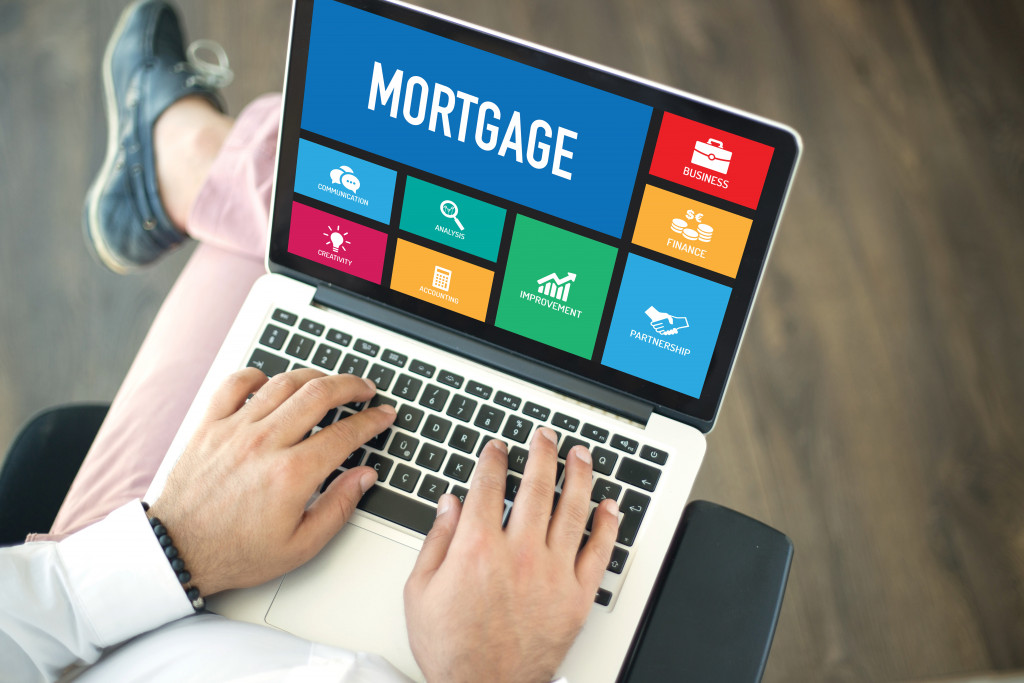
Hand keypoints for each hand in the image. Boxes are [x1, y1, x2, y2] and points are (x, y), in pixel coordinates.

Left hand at [148, 367, 394, 595]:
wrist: (177, 552)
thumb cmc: (235, 553)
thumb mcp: (300, 545)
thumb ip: (339, 507)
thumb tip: (364, 476)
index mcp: (291, 474)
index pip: (346, 433)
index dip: (372, 420)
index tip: (383, 415)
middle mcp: (265, 443)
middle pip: (320, 393)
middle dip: (352, 386)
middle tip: (365, 389)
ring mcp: (235, 430)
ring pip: (283, 382)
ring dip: (315, 376)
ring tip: (329, 382)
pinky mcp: (209, 426)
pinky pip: (235, 384)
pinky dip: (257, 375)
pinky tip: (271, 382)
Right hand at [404, 429, 619, 682]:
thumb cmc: (452, 648)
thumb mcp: (420, 591)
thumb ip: (436, 541)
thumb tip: (449, 504)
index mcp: (477, 548)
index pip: (489, 486)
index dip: (493, 460)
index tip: (497, 449)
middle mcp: (519, 553)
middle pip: (536, 487)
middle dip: (541, 454)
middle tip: (545, 437)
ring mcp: (552, 573)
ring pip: (572, 509)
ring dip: (578, 475)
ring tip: (580, 455)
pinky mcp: (576, 596)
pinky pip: (599, 551)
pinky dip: (607, 525)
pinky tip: (609, 506)